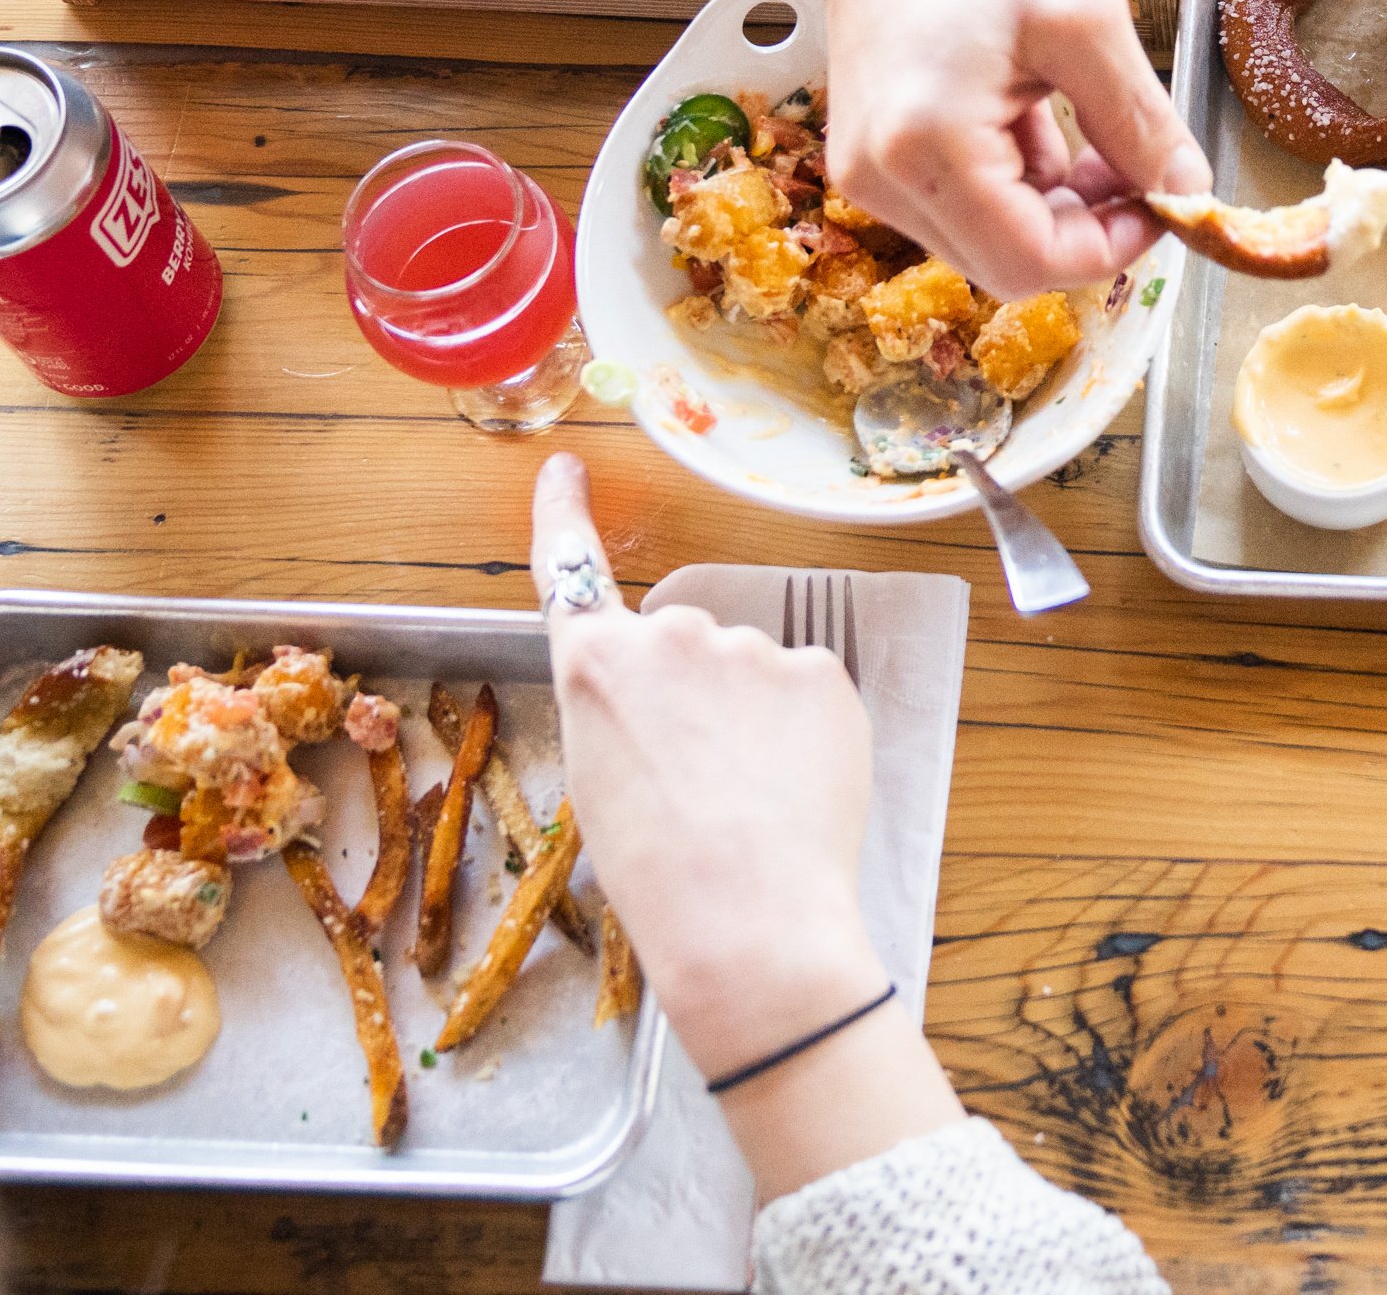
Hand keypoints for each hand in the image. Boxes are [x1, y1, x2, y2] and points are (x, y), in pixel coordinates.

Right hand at [534, 454, 963, 1195]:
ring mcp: (753, 647)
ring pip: (750, 674)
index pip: (571, 567)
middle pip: (680, 646)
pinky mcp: (822, 671)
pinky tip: (794, 791)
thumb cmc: (657, 874)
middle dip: (692, 697)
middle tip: (698, 782)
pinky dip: (803, 734)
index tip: (567, 468)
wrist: (747, 918)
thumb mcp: (600, 782)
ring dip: (751, 720)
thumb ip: (626, 708)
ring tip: (747, 802)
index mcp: (596, 664)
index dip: (565, 513)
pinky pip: (806, 693)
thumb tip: (669, 699)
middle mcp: (670, 635)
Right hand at [793, 0, 1206, 295]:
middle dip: (1085, 229)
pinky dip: (1015, 181)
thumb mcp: (1085, 20)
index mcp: (929, 146)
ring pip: (988, 240)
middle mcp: (883, 179)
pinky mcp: (874, 161)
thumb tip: (1187, 192)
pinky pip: (961, 206)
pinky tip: (1031, 112)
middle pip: (1008, 264)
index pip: (1031, 262)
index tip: (1159, 199)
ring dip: (1052, 205)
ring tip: (1079, 122)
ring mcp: (869, 175)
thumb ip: (1140, 121)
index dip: (1110, 248)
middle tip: (1133, 165)